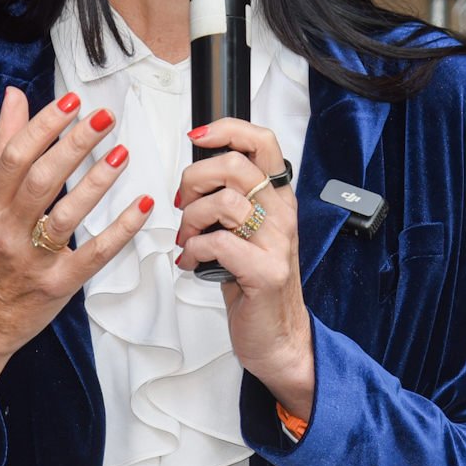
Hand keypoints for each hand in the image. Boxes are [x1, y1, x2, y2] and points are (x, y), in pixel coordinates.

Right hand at [0, 87, 153, 436]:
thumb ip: (1, 147)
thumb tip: (14, 98)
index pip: (15, 155)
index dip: (44, 125)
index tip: (71, 101)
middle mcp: (7, 229)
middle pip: (41, 180)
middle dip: (74, 144)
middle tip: (103, 118)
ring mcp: (32, 259)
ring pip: (66, 216)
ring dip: (96, 182)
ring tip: (121, 153)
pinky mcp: (57, 285)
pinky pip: (92, 255)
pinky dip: (119, 230)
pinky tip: (141, 206)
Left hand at [173, 118, 314, 420]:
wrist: (278, 337)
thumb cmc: (254, 282)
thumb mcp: (247, 231)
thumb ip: (230, 199)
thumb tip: (194, 171)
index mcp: (278, 198)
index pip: (262, 141)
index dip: (226, 129)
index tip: (197, 136)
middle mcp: (282, 215)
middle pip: (234, 165)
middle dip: (193, 180)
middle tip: (183, 204)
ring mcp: (277, 243)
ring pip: (224, 202)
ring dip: (191, 219)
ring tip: (188, 238)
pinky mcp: (265, 272)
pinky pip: (218, 243)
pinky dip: (194, 250)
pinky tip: (191, 262)